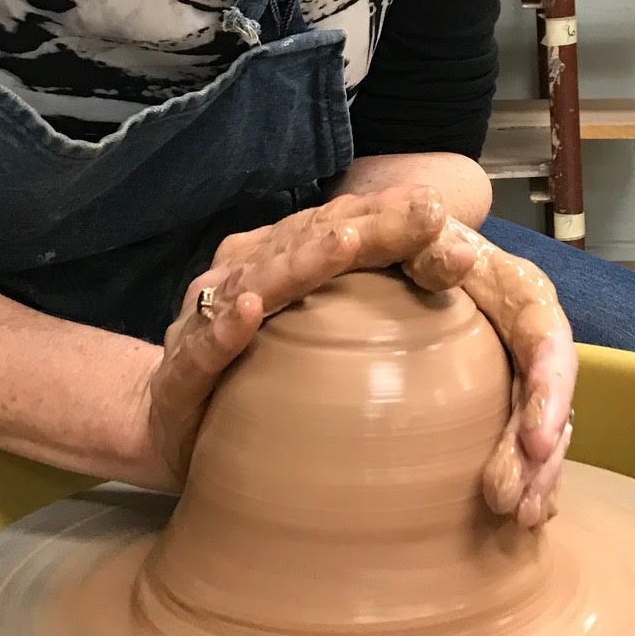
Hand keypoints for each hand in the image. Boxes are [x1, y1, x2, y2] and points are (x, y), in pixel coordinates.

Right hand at [138, 186, 459, 489]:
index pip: (340, 224)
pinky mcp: (182, 372)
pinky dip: (226, 326)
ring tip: (345, 244)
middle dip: (368, 226)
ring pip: (259, 280)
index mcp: (280, 255)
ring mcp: (208, 318)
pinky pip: (204, 346)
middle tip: (422, 216)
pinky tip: (251, 310)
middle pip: (308, 241)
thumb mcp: (329, 327)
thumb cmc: (263, 369)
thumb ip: (388, 291)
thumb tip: (460, 255)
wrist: (174, 424)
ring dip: (301, 262)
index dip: (390, 215)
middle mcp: (243, 271)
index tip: (440, 210)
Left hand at [403, 220, 575, 528]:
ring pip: (545, 429)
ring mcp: (524, 371)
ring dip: (536, 476)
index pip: (548, 344)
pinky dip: (528, 478)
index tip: (536, 444)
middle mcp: (535, 338)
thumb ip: (431, 246)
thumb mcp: (419, 234)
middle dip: (540, 457)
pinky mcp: (508, 396)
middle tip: (512, 503)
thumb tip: (458, 259)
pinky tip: (518, 518)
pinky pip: (528, 441)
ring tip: (516, 518)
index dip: (550, 395)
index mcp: (525, 296)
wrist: (416, 245)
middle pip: (553, 400)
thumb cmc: (417, 240)